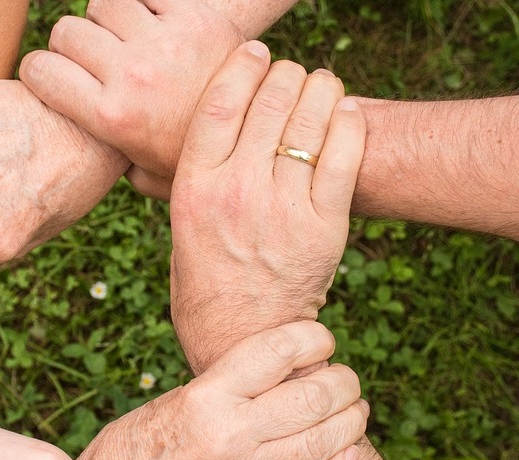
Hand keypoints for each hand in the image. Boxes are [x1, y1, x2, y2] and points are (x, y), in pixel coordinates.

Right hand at [20, 0, 243, 198]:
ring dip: (107, 19)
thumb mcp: (143, 175)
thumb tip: (78, 152)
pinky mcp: (194, 16)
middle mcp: (132, 75)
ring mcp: (163, 42)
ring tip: (124, 40)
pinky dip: (144, 6)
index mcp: (111, 116)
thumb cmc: (194, 158)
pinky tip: (154, 27)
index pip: (40, 70)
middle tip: (93, 61)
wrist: (261, 131)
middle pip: (67, 32)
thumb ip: (106, 160)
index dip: (39, 71)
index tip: (51, 77)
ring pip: (102, 4)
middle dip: (72, 45)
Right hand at [77, 321, 367, 459]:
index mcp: (205, 396)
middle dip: (343, 381)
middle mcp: (228, 433)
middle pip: (312, 397)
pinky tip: (346, 455)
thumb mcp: (175, 398)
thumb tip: (281, 366)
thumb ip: (226, 384)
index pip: (278, 351)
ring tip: (354, 409)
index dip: (313, 337)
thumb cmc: (136, 443)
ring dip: (351, 422)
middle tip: (345, 378)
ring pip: (323, 443)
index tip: (321, 339)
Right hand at [169, 42, 365, 371]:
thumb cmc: (204, 282)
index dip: (241, 66)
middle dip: (284, 74)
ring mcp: (283, 207)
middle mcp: (237, 191)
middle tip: (290, 74)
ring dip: (320, 89)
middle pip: (269, 100)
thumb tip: (182, 137)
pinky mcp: (324, 226)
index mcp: (194, 188)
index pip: (219, 102)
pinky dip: (348, 122)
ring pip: (310, 118)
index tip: (254, 53)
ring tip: (321, 86)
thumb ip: (183, 181)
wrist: (243, 338)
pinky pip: (345, 153)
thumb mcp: (178, 228)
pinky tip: (345, 112)